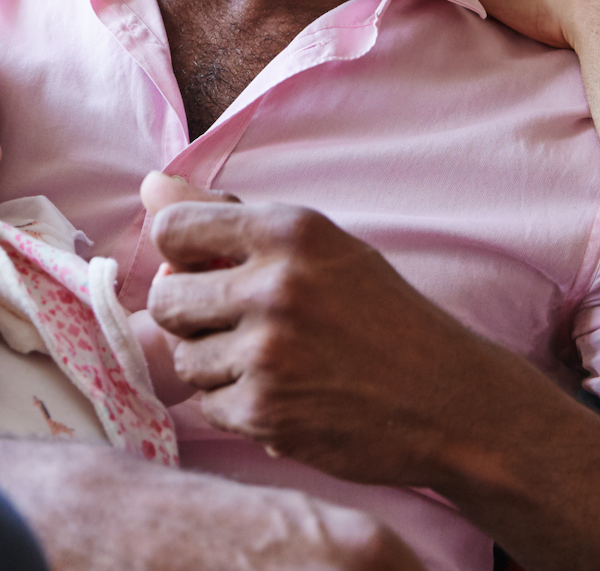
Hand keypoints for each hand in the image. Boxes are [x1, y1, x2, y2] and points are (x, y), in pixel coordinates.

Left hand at [146, 199, 534, 489]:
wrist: (451, 401)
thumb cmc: (382, 316)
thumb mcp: (320, 247)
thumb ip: (230, 217)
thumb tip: (149, 186)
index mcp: (291, 230)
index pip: (172, 229)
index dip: (181, 254)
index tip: (207, 268)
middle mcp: (276, 285)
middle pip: (167, 299)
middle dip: (191, 316)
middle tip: (237, 323)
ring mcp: (269, 353)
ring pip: (185, 358)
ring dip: (216, 364)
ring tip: (271, 361)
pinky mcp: (266, 413)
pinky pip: (209, 406)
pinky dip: (238, 405)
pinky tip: (285, 396)